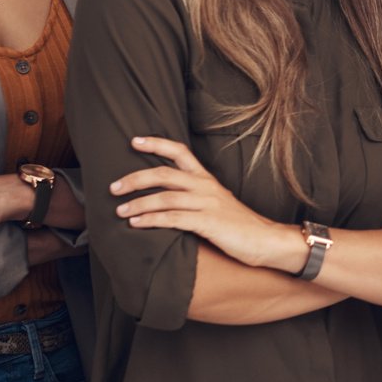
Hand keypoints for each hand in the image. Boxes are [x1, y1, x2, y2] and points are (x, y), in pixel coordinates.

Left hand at [109, 136, 301, 269]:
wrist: (268, 241)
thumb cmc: (240, 226)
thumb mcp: (217, 204)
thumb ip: (195, 198)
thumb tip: (167, 200)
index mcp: (207, 179)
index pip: (180, 152)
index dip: (156, 144)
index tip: (134, 141)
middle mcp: (206, 187)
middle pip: (164, 173)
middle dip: (135, 178)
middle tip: (113, 187)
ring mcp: (208, 204)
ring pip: (165, 197)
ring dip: (138, 203)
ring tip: (120, 211)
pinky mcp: (208, 223)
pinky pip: (173, 218)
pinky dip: (151, 220)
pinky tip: (136, 224)